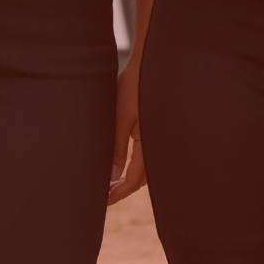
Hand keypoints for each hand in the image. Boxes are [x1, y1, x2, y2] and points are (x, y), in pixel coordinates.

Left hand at [108, 56, 146, 203]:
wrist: (153, 63)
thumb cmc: (135, 86)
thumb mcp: (121, 117)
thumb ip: (116, 148)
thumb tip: (112, 178)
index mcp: (149, 144)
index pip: (134, 180)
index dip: (119, 193)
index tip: (104, 201)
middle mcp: (158, 144)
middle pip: (143, 178)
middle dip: (124, 189)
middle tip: (105, 195)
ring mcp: (160, 137)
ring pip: (148, 168)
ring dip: (132, 177)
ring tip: (113, 182)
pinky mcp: (157, 129)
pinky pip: (150, 155)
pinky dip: (138, 164)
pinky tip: (126, 163)